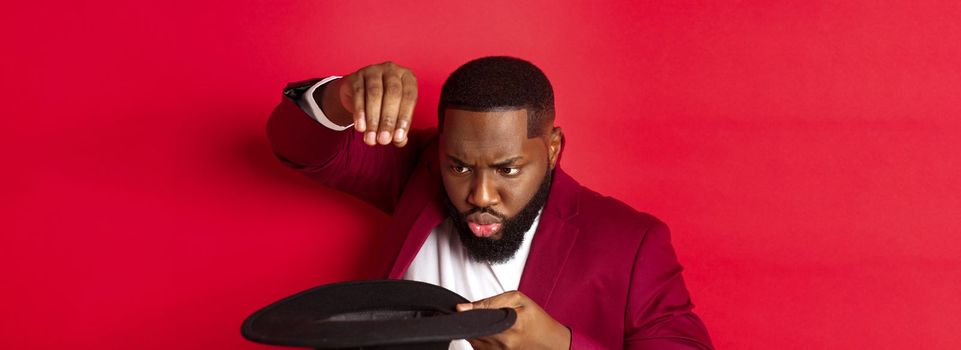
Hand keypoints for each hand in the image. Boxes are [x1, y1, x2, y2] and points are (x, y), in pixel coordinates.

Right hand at [322, 61, 417, 146]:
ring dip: (373, 119)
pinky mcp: (357, 76)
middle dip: (388, 120)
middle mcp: (392, 70)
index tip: (398, 137)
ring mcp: (374, 70)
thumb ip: (400, 128)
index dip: (404, 118)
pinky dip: (360, 113)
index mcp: (408, 78)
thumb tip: (400, 141)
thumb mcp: (395, 113)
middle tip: (383, 140)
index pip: (409, 97)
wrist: (358, 91)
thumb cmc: (384, 102)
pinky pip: (359, 94)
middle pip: (393, 94)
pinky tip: (360, 128)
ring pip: (375, 94)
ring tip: (371, 138)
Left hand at [456, 291, 570, 349]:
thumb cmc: (536, 320)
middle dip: (470, 321)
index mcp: (511, 325)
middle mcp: (504, 343)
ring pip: (473, 341)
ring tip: (488, 323)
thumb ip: (490, 301)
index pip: (476, 320)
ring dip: (475, 331)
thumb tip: (464, 307)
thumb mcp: (518, 299)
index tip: (461, 310)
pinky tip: (491, 333)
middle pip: (471, 332)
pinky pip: (479, 348)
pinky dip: (480, 340)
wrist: (550, 342)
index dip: (466, 314)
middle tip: (479, 314)